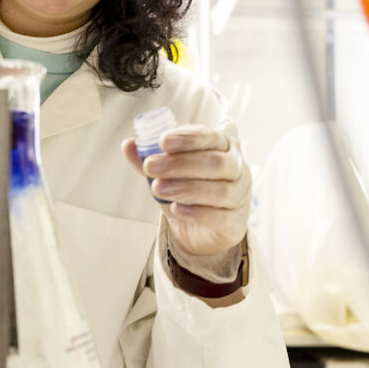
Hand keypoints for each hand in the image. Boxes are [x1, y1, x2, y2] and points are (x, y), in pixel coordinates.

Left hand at [123, 125, 250, 260]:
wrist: (202, 230)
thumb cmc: (189, 192)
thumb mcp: (167, 173)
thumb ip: (150, 158)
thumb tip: (128, 144)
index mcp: (224, 148)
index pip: (210, 137)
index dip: (187, 138)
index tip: (162, 141)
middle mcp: (238, 169)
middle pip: (215, 163)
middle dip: (180, 164)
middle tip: (150, 167)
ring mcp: (240, 197)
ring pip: (219, 191)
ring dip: (185, 188)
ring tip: (158, 189)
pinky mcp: (236, 223)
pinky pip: (220, 217)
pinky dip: (197, 212)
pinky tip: (177, 209)